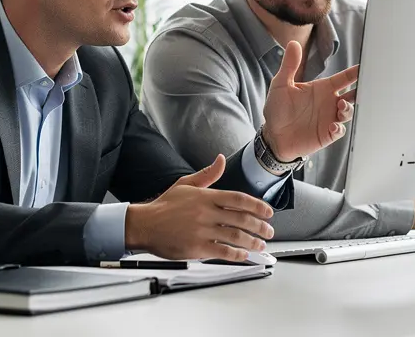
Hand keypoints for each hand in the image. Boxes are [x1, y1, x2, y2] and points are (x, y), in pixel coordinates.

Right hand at [124, 154, 274, 261]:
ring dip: (252, 242)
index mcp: (206, 196)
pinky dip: (237, 254)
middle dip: (260, 226)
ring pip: (235, 236)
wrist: (145, 225)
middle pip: (241, 219)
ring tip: (260, 245)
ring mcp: (202, 231)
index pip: (238, 199)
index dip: (257, 206)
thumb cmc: (165, 206)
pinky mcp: (197, 247)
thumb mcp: (186, 184)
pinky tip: (243, 255)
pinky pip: (223, 251)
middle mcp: (206, 213)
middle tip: (269, 231)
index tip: (268, 212)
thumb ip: (207, 174)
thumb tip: (220, 160)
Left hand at [262, 41, 358, 160]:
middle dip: (360, 91)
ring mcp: (329, 118)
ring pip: (348, 112)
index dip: (353, 73)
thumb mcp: (281, 84)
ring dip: (348, 108)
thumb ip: (289, 65)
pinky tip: (333, 125)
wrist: (272, 135)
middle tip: (362, 87)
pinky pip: (340, 131)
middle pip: (352, 95)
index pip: (342, 79)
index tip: (363, 67)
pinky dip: (339, 128)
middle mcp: (329, 103)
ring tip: (341, 105)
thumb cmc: (277, 109)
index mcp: (322, 88)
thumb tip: (293, 43)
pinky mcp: (326, 134)